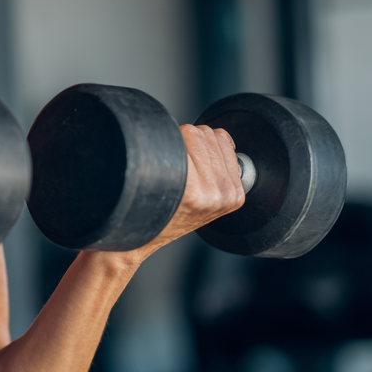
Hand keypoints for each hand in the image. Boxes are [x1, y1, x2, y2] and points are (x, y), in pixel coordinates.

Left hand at [129, 124, 244, 260]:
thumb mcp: (205, 200)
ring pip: (192, 133)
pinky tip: (158, 167)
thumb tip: (216, 138)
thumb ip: (217, 172)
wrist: (137, 238)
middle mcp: (224, 192)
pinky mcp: (188, 187)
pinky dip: (164, 144)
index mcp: (234, 194)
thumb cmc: (165, 215)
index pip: (222, 139)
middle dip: (188, 142)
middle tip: (174, 167)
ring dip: (176, 142)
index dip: (199, 144)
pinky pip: (179, 140)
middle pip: (206, 133)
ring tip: (167, 169)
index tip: (187, 160)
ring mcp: (207, 189)